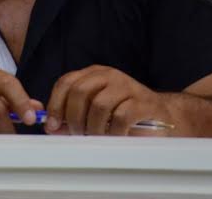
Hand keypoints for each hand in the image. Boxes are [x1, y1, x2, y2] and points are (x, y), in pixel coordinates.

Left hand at [45, 65, 169, 135]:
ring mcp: (127, 86)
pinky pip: (121, 117)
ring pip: (99, 105)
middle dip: (73, 117)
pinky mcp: (142, 102)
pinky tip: (115, 136)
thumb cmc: (123, 115)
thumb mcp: (93, 114)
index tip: (52, 125)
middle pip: (79, 91)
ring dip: (93, 128)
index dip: (55, 104)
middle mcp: (109, 76)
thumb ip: (71, 118)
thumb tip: (49, 126)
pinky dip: (113, 132)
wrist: (161, 116)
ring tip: (98, 137)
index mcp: (93, 75)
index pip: (66, 82)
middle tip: (77, 134)